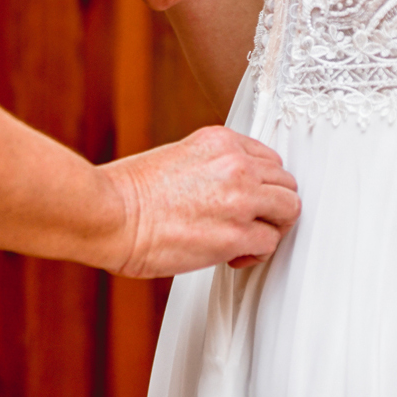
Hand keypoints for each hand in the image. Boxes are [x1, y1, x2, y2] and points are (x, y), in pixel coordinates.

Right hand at [98, 125, 299, 276]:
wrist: (108, 214)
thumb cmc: (126, 193)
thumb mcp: (175, 158)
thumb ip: (209, 168)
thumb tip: (224, 190)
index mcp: (220, 141)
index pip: (268, 159)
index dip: (261, 184)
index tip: (249, 200)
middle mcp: (235, 164)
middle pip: (285, 183)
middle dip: (271, 206)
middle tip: (251, 222)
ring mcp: (239, 198)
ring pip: (289, 210)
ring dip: (271, 227)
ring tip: (245, 239)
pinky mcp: (236, 233)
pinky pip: (270, 243)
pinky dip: (256, 253)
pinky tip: (233, 256)